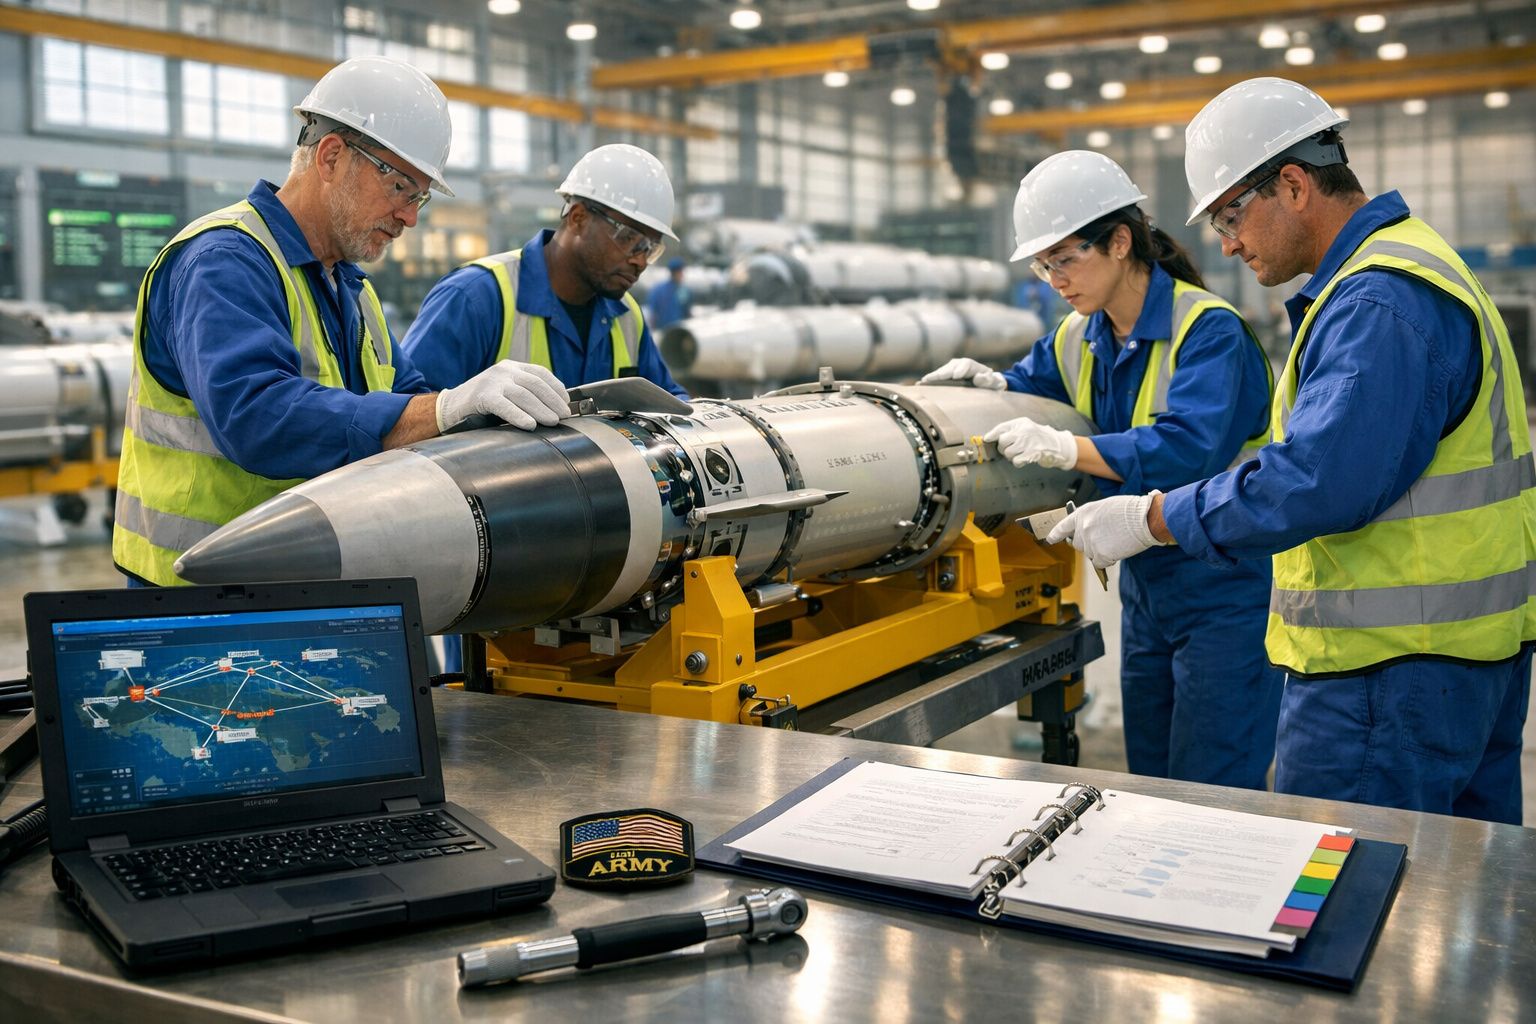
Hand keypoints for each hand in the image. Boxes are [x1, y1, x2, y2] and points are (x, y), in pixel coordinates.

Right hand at [435, 360, 569, 431]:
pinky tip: (529, 424)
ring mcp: (493, 381)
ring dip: (541, 409)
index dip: (556, 388)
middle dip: (553, 401)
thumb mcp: (506, 393)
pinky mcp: (482, 396)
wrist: (450, 408)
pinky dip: (518, 415)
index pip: (541, 373)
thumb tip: (554, 409)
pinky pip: (504, 405)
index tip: (567, 402)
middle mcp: (504, 370)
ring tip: (552, 421)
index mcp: (512, 367)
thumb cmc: (483, 404)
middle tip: (564, 415)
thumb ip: (526, 395)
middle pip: (535, 384)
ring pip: (523, 395)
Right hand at [919, 357, 1006, 390]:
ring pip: (943, 371)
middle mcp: (961, 364)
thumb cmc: (991, 384)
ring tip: (924, 382)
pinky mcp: (947, 374)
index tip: (956, 376)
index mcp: (973, 365)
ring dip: (934, 376)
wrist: (987, 383)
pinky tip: (921, 383)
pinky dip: (930, 379)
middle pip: (950, 367)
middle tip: (934, 379)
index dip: (960, 369)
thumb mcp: (994, 383)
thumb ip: (988, 380)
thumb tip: (978, 377)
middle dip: (942, 373)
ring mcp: (952, 369)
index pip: (966, 364)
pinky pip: (938, 376)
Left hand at [984, 417, 1078, 469]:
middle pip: (1002, 441)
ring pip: (1008, 452)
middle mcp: (1025, 431)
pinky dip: (1017, 462)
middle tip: (1010, 449)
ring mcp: (1029, 442)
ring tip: (1018, 454)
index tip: (986, 439)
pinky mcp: (1033, 454)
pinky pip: (1016, 461)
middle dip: (1003, 448)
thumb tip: (989, 437)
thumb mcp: (1025, 427)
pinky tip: (1023, 459)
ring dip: (1010, 456)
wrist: (1058, 444)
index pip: (1002, 427)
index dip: (992, 434)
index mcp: (1021, 423)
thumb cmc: (1038, 437)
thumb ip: (1010, 430)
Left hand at [1046, 493, 1163, 568]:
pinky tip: (1119, 548)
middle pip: (1077, 544)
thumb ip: (1092, 519)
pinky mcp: (1100, 555)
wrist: (1144, 518)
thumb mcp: (1104, 507)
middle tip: (1105, 538)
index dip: (1056, 534)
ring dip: (1100, 551)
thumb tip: (1090, 530)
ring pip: (1090, 554)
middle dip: (1088, 543)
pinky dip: (1109, 559)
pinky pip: (1100, 562)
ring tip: (1116, 540)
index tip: (1050, 539)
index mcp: (1082, 514)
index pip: (1063, 527)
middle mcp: (1082, 528)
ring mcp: (1090, 543)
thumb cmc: (1129, 510)